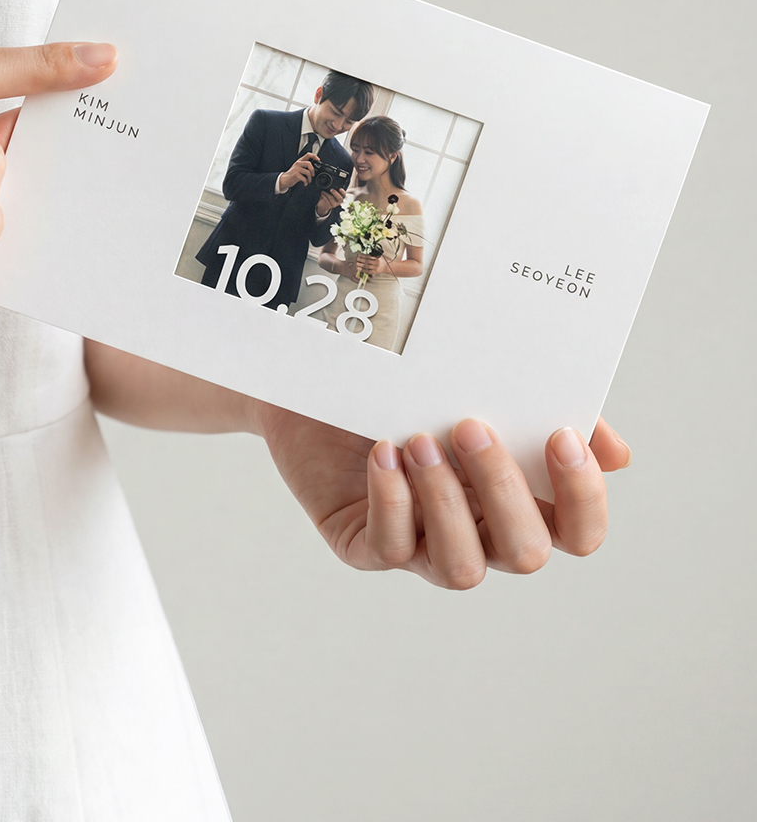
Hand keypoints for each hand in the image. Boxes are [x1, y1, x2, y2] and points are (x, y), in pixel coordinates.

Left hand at [253, 404, 630, 588]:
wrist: (325, 373)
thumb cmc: (411, 382)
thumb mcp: (478, 382)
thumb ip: (544, 409)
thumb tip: (616, 453)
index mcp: (519, 496)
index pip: (578, 531)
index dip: (583, 498)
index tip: (562, 436)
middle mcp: (479, 532)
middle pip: (526, 553)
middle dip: (504, 492)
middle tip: (470, 426)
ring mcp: (423, 545)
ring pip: (461, 568)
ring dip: (445, 502)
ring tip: (418, 440)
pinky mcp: (366, 544)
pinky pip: (389, 548)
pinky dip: (392, 502)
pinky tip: (383, 454)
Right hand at [279, 151, 318, 190]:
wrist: (285, 179)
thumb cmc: (293, 174)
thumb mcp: (298, 167)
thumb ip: (304, 166)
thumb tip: (314, 169)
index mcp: (300, 161)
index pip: (308, 155)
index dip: (314, 156)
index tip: (318, 159)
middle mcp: (298, 163)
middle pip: (309, 164)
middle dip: (313, 170)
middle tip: (313, 175)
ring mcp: (296, 169)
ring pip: (308, 172)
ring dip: (310, 178)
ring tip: (308, 181)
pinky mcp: (295, 174)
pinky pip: (304, 178)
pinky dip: (306, 182)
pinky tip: (305, 183)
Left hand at [315, 186, 345, 216]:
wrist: (325, 203)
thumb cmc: (330, 195)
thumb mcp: (333, 192)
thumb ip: (335, 189)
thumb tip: (333, 185)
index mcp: (342, 196)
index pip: (344, 194)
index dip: (342, 192)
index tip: (340, 188)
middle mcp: (340, 201)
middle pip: (340, 198)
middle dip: (335, 193)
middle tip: (331, 189)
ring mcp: (335, 204)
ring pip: (332, 199)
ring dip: (327, 194)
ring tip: (323, 191)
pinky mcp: (330, 206)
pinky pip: (327, 201)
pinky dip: (324, 196)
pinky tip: (322, 194)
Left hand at [355, 252, 380, 277]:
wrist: (386, 266)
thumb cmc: (380, 260)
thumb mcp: (378, 255)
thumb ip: (372, 254)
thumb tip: (364, 253)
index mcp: (377, 258)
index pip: (368, 256)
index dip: (363, 256)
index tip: (358, 255)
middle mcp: (376, 263)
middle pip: (367, 261)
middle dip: (360, 260)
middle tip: (356, 259)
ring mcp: (375, 268)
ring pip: (367, 266)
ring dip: (360, 265)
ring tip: (356, 264)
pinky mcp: (375, 272)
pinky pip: (368, 271)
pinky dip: (363, 270)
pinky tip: (359, 269)